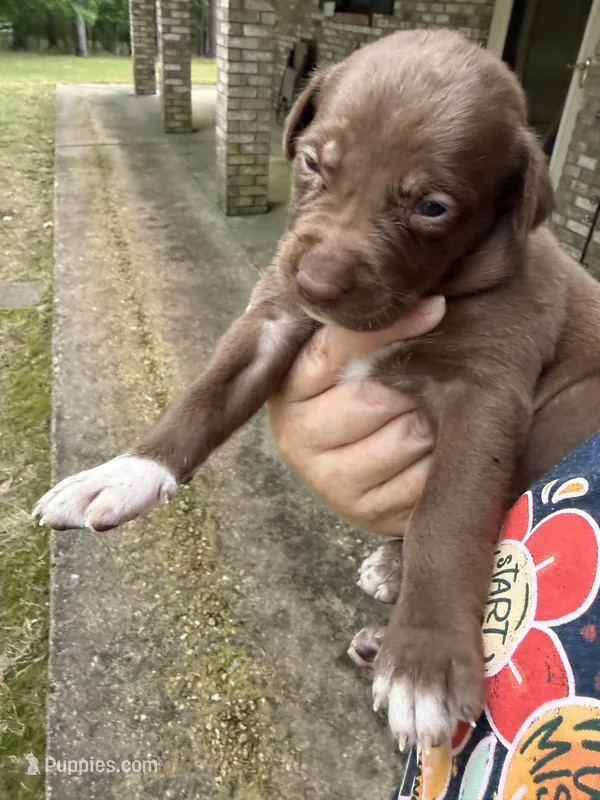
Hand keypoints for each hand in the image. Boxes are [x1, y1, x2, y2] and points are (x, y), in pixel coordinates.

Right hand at [267, 296, 444, 534]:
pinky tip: (435, 447)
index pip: (334, 348)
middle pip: (373, 398)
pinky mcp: (364, 512)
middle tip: (430, 374)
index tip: (437, 307)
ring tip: (431, 410)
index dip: (388, 327)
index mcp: (287, 384)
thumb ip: (359, 320)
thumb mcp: (354, 347)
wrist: (371, 450)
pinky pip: (421, 482)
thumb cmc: (366, 381)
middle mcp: (296, 435)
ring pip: (405, 437)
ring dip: (432, 421)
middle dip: (413, 384)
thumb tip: (405, 286)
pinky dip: (440, 461)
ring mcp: (328, 480)